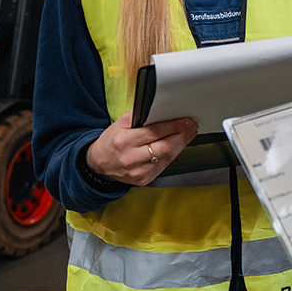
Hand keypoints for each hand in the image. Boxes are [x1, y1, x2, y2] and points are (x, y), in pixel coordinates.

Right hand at [85, 110, 199, 186]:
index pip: (156, 132)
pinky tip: (177, 146)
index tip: (186, 120)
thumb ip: (140, 116)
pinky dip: (173, 155)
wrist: (99, 164)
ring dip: (182, 145)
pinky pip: (164, 166)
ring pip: (167, 158)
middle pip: (165, 147)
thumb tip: (163, 110)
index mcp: (124, 141)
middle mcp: (131, 158)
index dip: (175, 126)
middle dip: (183, 135)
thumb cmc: (112, 141)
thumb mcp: (120, 123)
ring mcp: (138, 172)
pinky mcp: (143, 180)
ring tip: (189, 134)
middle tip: (192, 126)